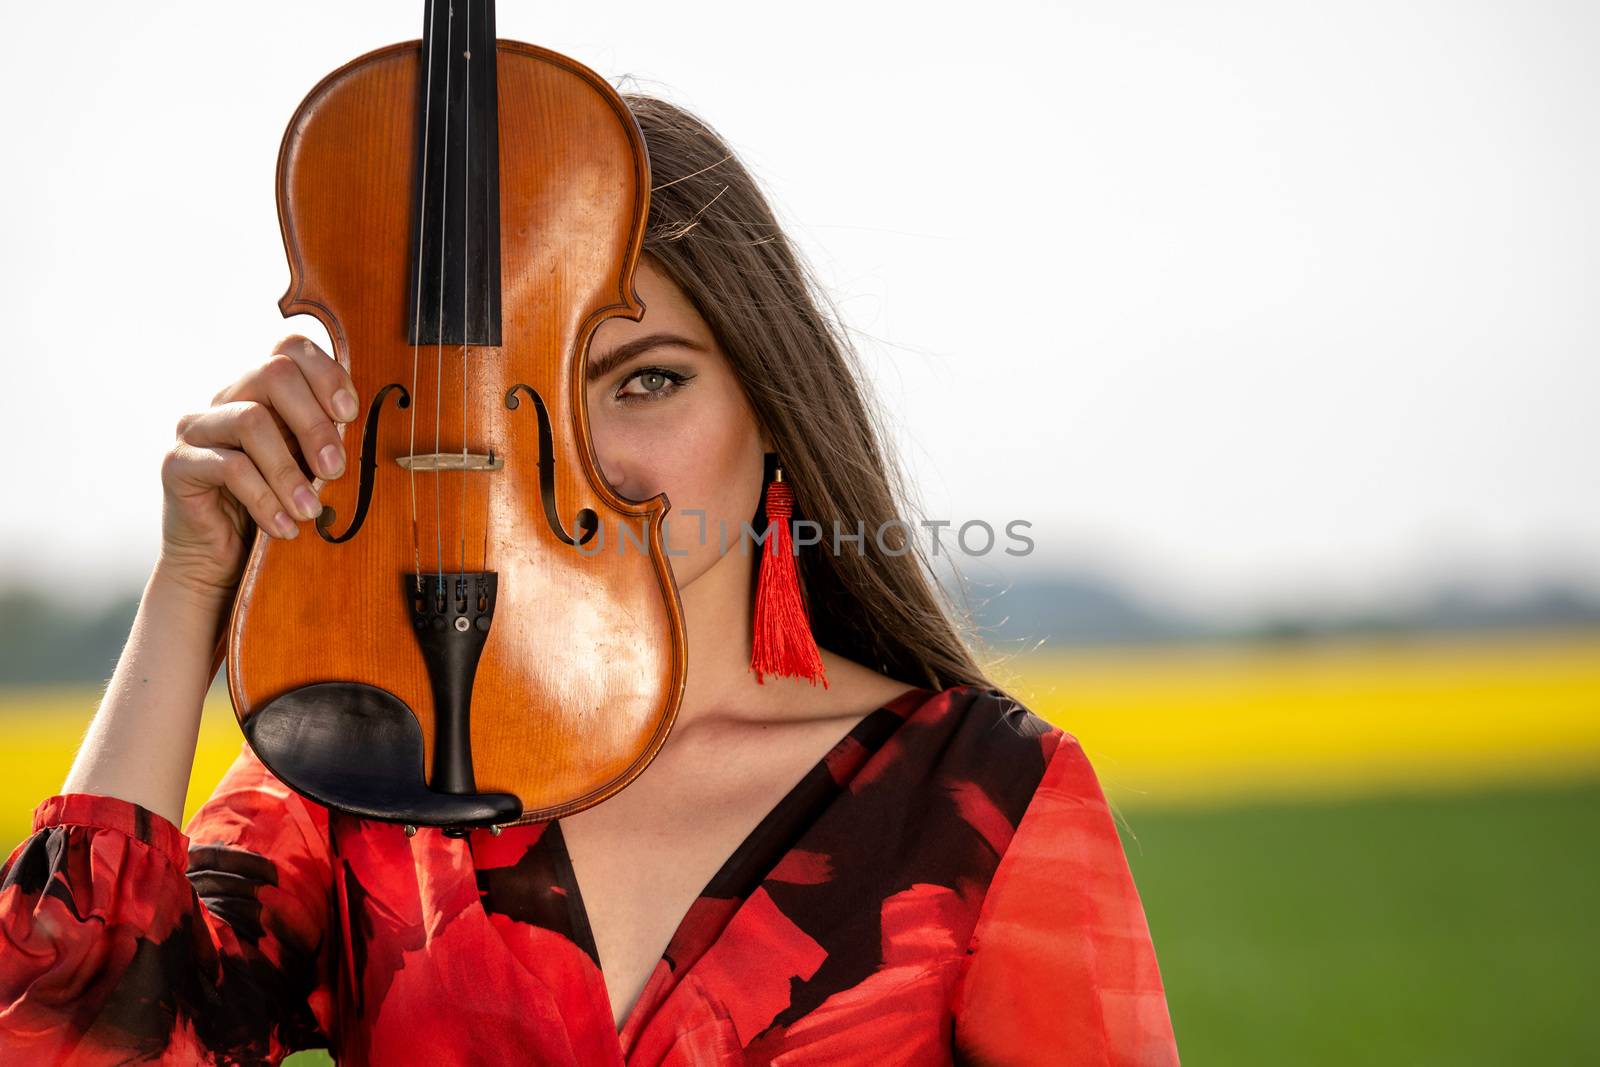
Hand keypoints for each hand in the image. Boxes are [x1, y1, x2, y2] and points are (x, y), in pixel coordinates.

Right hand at [157, 335, 357, 600]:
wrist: (223, 564)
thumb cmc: (277, 510)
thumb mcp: (310, 471)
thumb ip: (327, 443)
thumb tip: (365, 430)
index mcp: (264, 394)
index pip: (291, 349)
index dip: (326, 373)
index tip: (351, 414)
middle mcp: (228, 400)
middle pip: (273, 373)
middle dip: (314, 423)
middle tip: (336, 470)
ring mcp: (198, 428)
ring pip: (251, 420)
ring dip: (289, 471)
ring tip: (311, 511)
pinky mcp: (178, 463)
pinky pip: (229, 467)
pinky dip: (264, 499)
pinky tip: (284, 527)